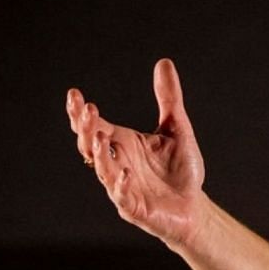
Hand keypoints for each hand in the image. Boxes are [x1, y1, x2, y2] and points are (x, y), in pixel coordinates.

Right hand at [66, 58, 206, 245]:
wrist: (193, 206)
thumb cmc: (181, 170)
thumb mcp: (176, 129)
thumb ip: (169, 98)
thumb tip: (164, 62)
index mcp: (122, 143)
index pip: (94, 125)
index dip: (81, 112)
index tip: (75, 94)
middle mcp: (117, 163)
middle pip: (91, 145)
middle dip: (86, 129)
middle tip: (87, 111)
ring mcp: (122, 186)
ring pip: (103, 170)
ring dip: (99, 155)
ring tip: (99, 137)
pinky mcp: (134, 207)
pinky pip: (122, 197)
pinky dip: (120, 186)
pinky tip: (123, 173)